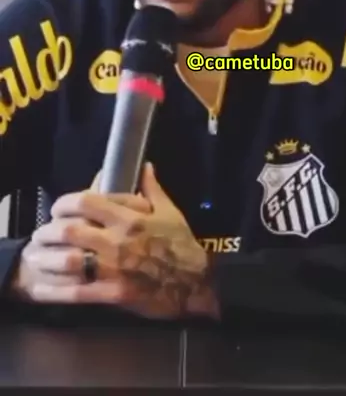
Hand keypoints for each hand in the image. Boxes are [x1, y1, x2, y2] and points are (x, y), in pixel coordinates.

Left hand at [15, 164, 218, 320]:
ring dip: (46, 259)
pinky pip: (77, 292)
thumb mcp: (170, 211)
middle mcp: (118, 241)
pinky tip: (41, 288)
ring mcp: (114, 269)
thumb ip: (152, 188)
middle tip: (42, 234)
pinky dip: (55, 291)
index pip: (87, 202)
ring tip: (37, 257)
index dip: (65, 203)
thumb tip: (145, 166)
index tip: (57, 208)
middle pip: (70, 231)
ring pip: (68, 261)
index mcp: (130, 218)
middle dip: (49, 231)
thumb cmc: (181, 244)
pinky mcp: (113, 294)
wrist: (195, 283)